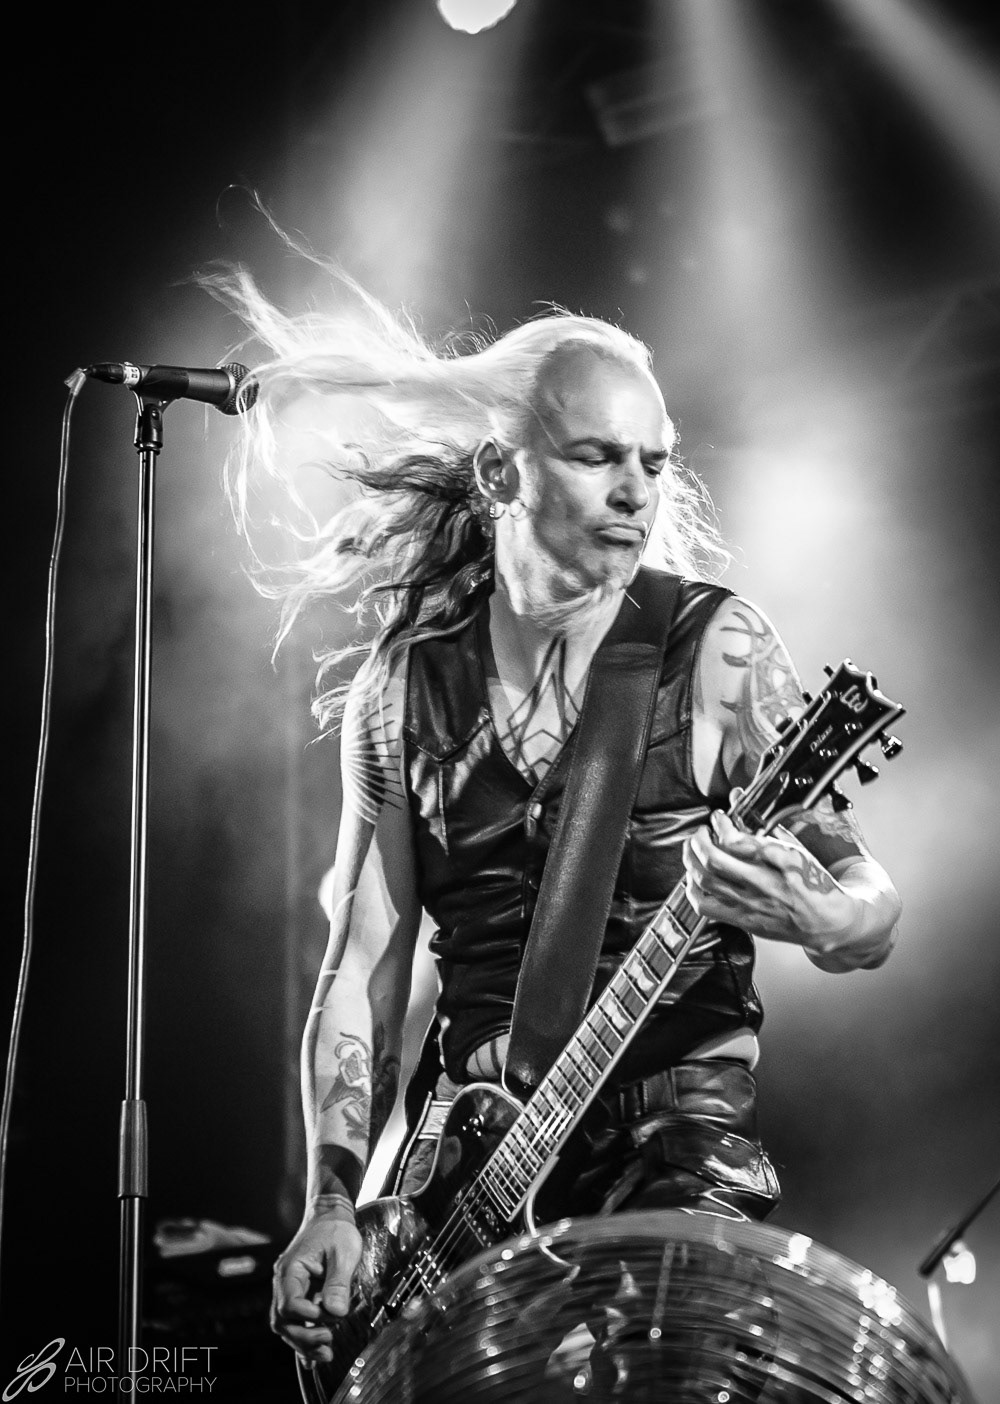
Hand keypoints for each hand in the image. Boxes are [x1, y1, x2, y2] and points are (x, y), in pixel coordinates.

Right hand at [271, 1211, 362, 1364]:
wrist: (330, 1215)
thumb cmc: (336, 1230)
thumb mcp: (343, 1252)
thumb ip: (338, 1283)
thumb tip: (335, 1313)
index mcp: (290, 1270)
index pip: (289, 1303)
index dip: (308, 1316)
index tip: (330, 1317)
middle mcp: (284, 1282)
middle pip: (283, 1320)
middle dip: (303, 1337)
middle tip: (328, 1342)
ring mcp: (290, 1289)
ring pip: (286, 1325)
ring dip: (303, 1342)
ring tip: (325, 1354)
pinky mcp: (299, 1295)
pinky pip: (295, 1322)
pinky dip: (302, 1339)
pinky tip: (312, 1358)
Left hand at [683, 810, 859, 953]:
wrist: (826, 922)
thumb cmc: (813, 884)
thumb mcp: (798, 851)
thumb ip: (768, 829)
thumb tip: (740, 801)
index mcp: (781, 864)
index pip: (740, 842)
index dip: (722, 826)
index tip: (719, 817)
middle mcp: (764, 886)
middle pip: (715, 861)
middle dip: (700, 840)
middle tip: (701, 832)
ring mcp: (751, 906)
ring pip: (706, 881)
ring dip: (692, 860)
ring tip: (693, 849)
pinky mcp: (744, 922)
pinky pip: (705, 906)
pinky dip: (692, 888)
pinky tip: (693, 877)